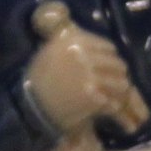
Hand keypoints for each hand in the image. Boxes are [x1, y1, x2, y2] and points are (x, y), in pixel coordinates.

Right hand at [26, 1, 134, 131]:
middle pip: (118, 64)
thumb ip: (75, 44)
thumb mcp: (52, 51)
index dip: (110, 59)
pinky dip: (113, 107)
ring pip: (121, 83)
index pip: (108, 47)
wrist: (29, 105)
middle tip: (114, 84)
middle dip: (117, 75)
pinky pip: (114, 102)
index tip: (107, 68)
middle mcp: (86, 55)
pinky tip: (108, 109)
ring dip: (119, 92)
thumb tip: (100, 47)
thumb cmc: (39, 79)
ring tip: (114, 97)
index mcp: (76, 41)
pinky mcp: (95, 97)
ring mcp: (92, 77)